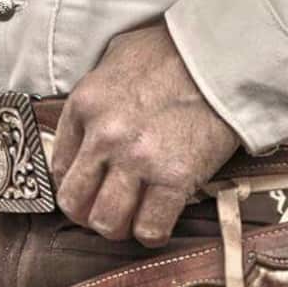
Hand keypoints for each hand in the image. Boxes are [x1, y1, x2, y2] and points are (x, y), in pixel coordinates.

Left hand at [52, 23, 239, 246]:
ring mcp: (138, 159)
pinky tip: (159, 222)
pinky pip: (149, 228)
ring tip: (133, 217)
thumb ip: (97, 96)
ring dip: (118, 228)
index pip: (60, 169)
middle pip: (75, 204)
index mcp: (86, 104)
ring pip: (107, 222)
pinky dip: (152, 233)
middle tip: (108, 210)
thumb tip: (86, 128)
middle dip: (89, 214)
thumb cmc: (175, 52)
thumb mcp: (117, 59)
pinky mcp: (174, 177)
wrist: (227, 53)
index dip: (76, 187)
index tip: (91, 189)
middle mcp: (105, 135)